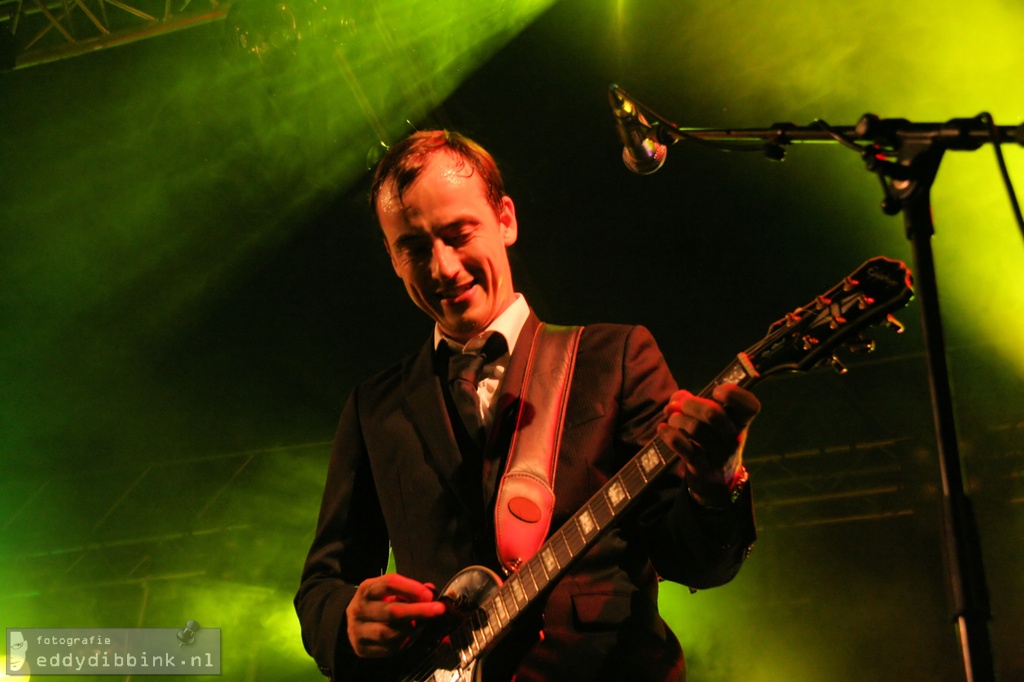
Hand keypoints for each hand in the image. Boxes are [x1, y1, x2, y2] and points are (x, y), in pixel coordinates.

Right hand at [346, 574, 446, 657]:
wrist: (355, 623)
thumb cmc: (378, 604)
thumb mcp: (389, 592)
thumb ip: (409, 591)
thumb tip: (431, 592)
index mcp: (367, 589)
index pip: (389, 584)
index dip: (411, 588)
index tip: (429, 595)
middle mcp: (360, 608)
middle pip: (391, 610)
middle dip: (418, 610)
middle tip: (439, 610)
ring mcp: (358, 630)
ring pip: (389, 632)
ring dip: (409, 629)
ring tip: (419, 625)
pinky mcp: (361, 648)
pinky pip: (388, 648)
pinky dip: (402, 644)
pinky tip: (408, 638)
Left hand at [656, 384, 759, 505]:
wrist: (715, 475)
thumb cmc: (711, 435)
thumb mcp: (708, 416)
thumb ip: (691, 400)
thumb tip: (676, 401)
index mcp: (741, 420)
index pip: (749, 406)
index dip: (734, 394)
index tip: (716, 391)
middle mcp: (735, 437)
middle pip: (713, 414)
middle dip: (691, 404)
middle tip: (680, 405)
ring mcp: (720, 455)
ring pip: (695, 429)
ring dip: (677, 419)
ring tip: (672, 418)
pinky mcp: (704, 469)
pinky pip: (686, 450)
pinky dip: (670, 436)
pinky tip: (663, 429)